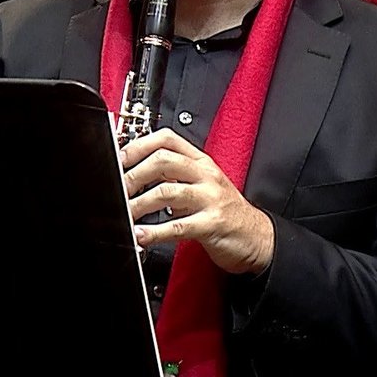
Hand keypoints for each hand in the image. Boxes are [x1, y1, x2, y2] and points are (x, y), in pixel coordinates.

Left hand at [121, 128, 273, 274]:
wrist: (257, 237)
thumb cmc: (225, 211)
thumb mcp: (202, 185)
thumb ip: (174, 177)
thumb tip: (135, 175)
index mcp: (201, 162)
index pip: (167, 139)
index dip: (139, 146)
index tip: (119, 159)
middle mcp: (206, 176)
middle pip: (163, 161)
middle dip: (134, 175)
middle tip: (118, 188)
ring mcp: (210, 199)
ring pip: (167, 191)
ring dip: (139, 204)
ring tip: (125, 213)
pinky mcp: (212, 224)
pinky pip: (178, 226)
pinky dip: (154, 232)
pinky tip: (141, 235)